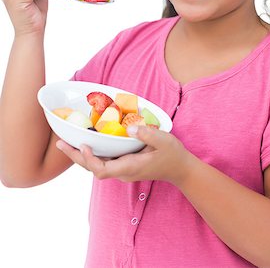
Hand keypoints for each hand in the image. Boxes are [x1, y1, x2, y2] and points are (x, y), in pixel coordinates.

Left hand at [56, 126, 190, 184]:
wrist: (180, 169)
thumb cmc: (173, 154)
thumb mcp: (164, 140)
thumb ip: (148, 133)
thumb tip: (130, 127)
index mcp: (130, 167)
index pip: (102, 170)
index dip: (89, 159)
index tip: (82, 144)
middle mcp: (123, 171)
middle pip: (93, 169)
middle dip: (76, 157)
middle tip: (59, 143)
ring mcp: (123, 170)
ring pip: (96, 166)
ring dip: (81, 155)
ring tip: (66, 142)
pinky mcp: (124, 166)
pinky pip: (103, 162)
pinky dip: (92, 154)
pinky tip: (86, 143)